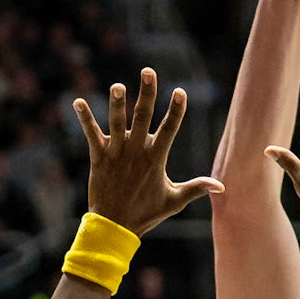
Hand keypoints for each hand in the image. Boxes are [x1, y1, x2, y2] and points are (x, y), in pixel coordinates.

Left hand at [74, 69, 222, 236]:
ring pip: (116, 123)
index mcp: (156, 158)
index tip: (180, 91)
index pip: (169, 129)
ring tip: (117, 86)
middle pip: (143, 117)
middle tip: (148, 71)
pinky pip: (91, 135)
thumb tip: (222, 185)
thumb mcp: (174, 200)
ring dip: (116, 104)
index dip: (176, 109)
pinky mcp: (98, 158)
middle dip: (146, 93)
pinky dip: (84, 118)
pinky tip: (77, 102)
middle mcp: (136, 152)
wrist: (114, 226)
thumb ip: (196, 188)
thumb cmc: (146, 213)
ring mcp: (116, 154)